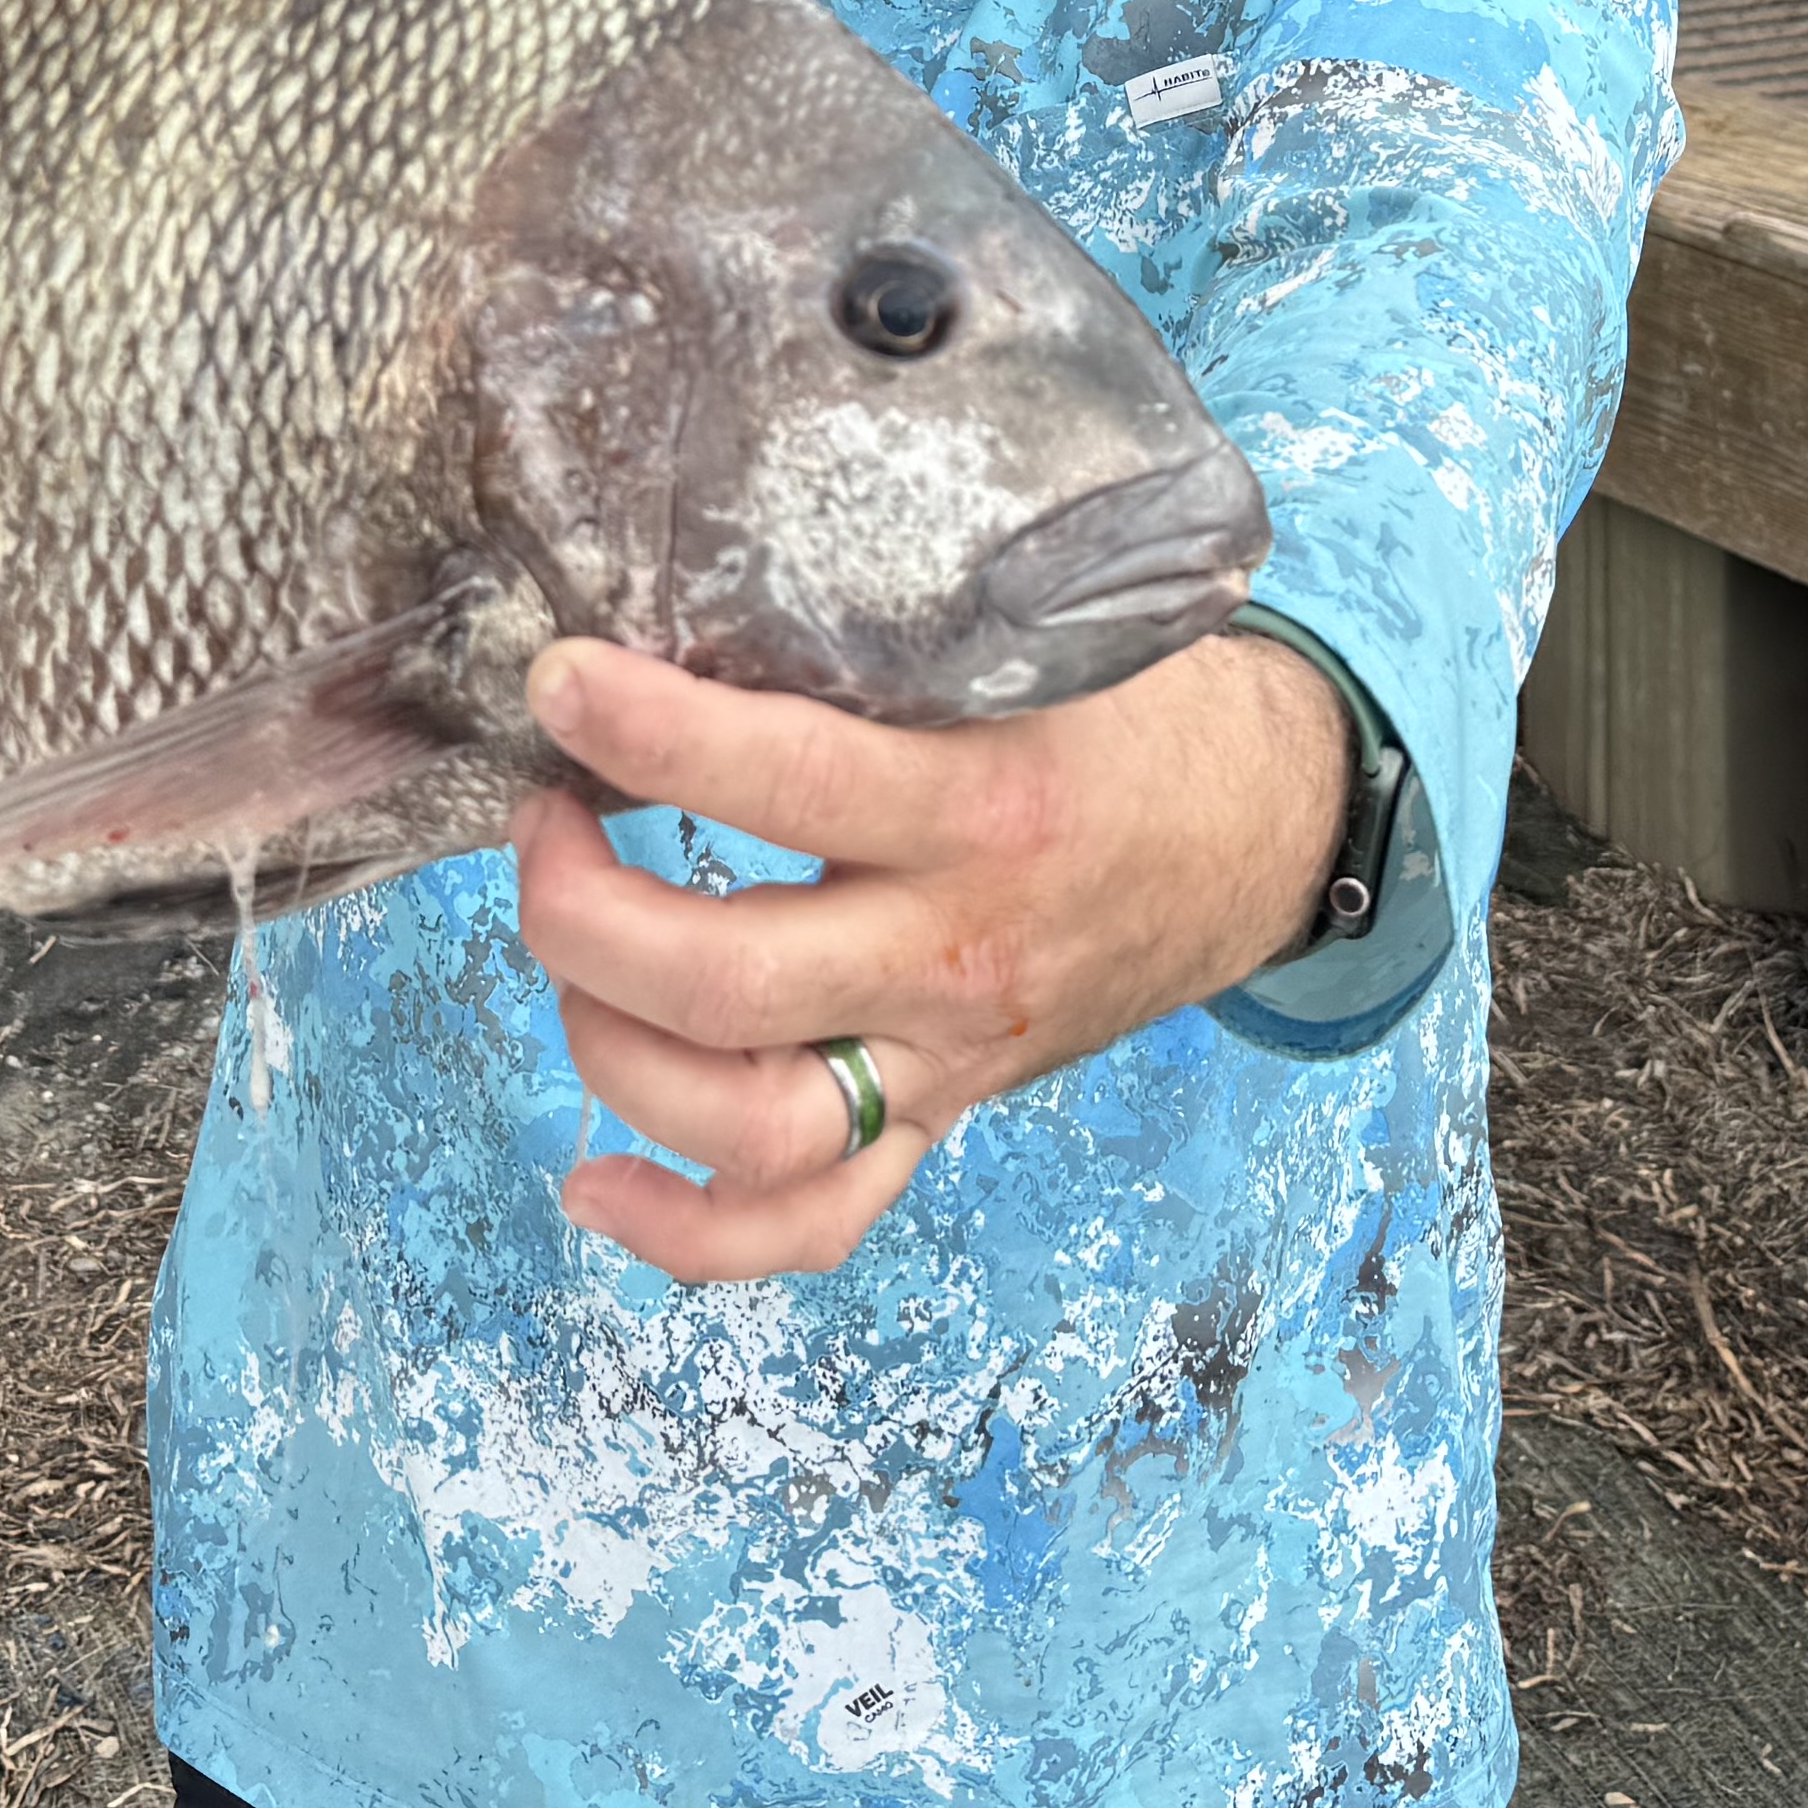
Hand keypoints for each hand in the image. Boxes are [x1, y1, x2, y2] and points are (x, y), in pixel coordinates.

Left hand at [507, 628, 1342, 1286]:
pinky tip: (591, 1178)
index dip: (646, 732)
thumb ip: (891, 630)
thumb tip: (700, 576)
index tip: (561, 681)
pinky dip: (689, 1231)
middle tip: (544, 817)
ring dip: (609, 1045)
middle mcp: (958, 956)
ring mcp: (947, 1059)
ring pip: (745, 1122)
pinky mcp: (941, 1117)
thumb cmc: (1133, 714)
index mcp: (989, 810)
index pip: (784, 783)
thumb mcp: (1039, 640)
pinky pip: (814, 1220)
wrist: (1263, 831)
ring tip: (567, 949)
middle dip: (578, 908)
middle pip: (725, 985)